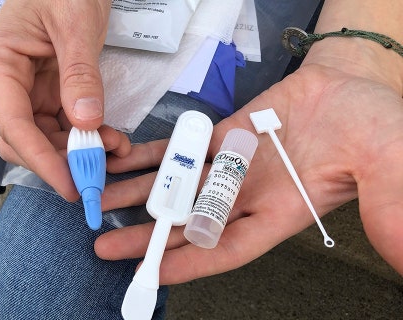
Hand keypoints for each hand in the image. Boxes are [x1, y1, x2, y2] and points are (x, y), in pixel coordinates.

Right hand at [0, 0, 126, 199]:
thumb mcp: (76, 24)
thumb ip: (79, 74)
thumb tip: (85, 123)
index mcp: (0, 62)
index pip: (12, 123)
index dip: (40, 159)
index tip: (69, 183)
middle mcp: (8, 81)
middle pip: (22, 138)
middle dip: (58, 160)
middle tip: (95, 175)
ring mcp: (28, 88)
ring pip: (45, 137)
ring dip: (77, 151)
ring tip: (114, 149)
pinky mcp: (49, 90)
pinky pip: (63, 124)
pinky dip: (86, 136)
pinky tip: (110, 138)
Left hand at [95, 62, 402, 282]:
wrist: (353, 82)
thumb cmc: (375, 126)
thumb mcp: (386, 164)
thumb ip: (386, 204)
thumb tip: (400, 250)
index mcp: (279, 213)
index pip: (227, 248)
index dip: (189, 264)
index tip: (151, 273)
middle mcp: (247, 195)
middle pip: (188, 223)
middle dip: (147, 237)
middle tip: (105, 247)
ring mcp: (229, 166)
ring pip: (175, 186)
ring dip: (138, 196)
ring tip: (101, 204)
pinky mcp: (219, 136)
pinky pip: (178, 148)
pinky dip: (149, 155)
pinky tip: (122, 162)